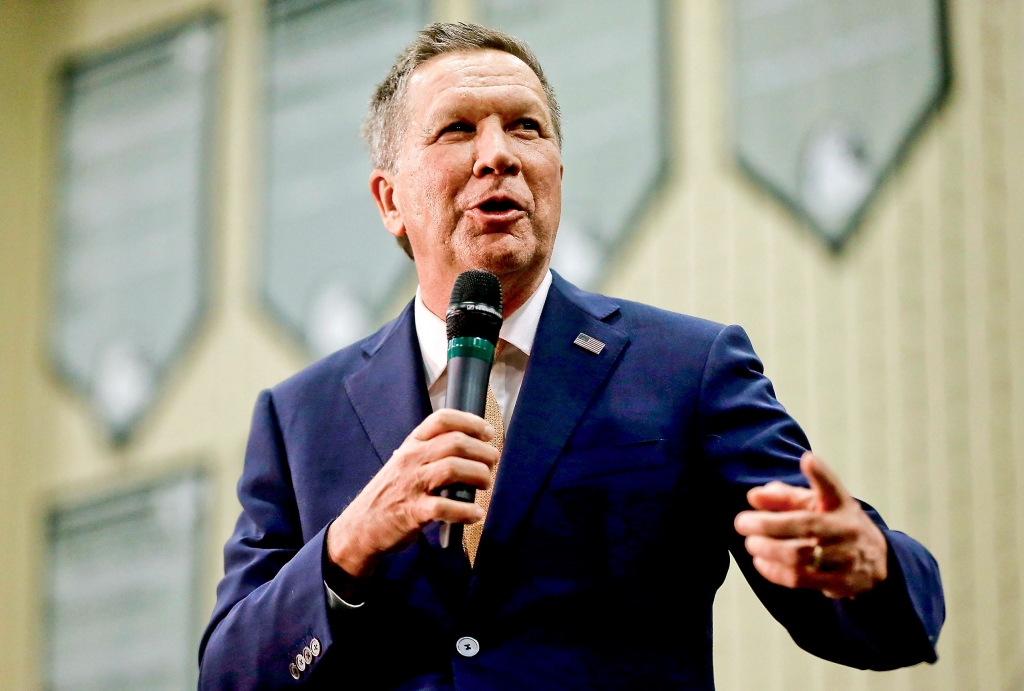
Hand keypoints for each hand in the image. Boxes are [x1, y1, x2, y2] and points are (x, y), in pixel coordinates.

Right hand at [326, 409, 498, 578]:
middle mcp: (411, 459)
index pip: (442, 419)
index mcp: (411, 444)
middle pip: (455, 443)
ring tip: (486, 485)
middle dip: (482, 452)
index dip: (470, 422)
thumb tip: (473, 447)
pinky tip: (476, 514)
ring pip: (453, 469)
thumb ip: (431, 453)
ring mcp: (411, 485)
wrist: (361, 527)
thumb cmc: (391, 493)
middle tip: (492, 462)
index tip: (488, 432)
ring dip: (478, 476)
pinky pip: (446, 507)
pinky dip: (466, 511)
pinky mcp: (413, 512)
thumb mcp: (406, 464)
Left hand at [733, 452, 887, 598]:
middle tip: (741, 523)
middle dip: (766, 524)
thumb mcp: (817, 505)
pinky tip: (760, 562)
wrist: (876, 563)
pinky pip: (800, 579)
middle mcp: (846, 528)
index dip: (821, 473)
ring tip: (751, 544)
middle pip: (804, 525)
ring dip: (767, 549)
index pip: (832, 487)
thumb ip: (785, 497)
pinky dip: (774, 571)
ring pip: (799, 555)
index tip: (807, 460)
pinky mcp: (840, 583)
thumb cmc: (834, 526)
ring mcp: (846, 557)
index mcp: (840, 504)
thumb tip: (753, 496)